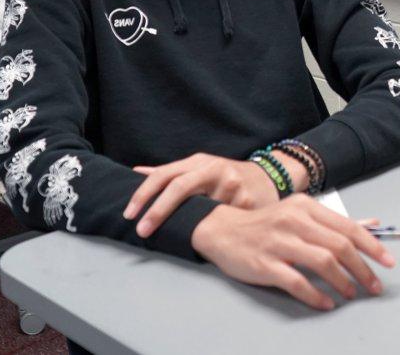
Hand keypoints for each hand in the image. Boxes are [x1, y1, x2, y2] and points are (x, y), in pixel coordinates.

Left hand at [124, 153, 279, 237]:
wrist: (270, 177)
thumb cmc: (226, 175)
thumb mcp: (199, 168)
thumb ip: (170, 173)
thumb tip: (135, 172)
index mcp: (198, 162)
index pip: (164, 175)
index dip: (144, 194)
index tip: (129, 214)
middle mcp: (213, 168)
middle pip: (178, 187)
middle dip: (157, 211)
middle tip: (141, 232)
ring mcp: (231, 183)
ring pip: (201, 210)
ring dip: (190, 226)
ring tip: (184, 238)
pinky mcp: (246, 200)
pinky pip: (223, 221)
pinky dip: (214, 231)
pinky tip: (213, 238)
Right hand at [191, 196, 394, 309]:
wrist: (222, 230)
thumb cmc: (266, 224)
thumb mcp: (301, 214)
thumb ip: (335, 222)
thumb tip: (372, 223)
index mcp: (306, 207)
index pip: (348, 227)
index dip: (372, 246)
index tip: (388, 261)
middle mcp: (294, 221)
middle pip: (339, 246)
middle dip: (363, 269)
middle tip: (373, 285)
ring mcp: (279, 242)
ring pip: (322, 262)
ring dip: (343, 282)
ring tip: (351, 293)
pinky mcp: (265, 263)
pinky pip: (297, 282)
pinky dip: (316, 295)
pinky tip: (326, 302)